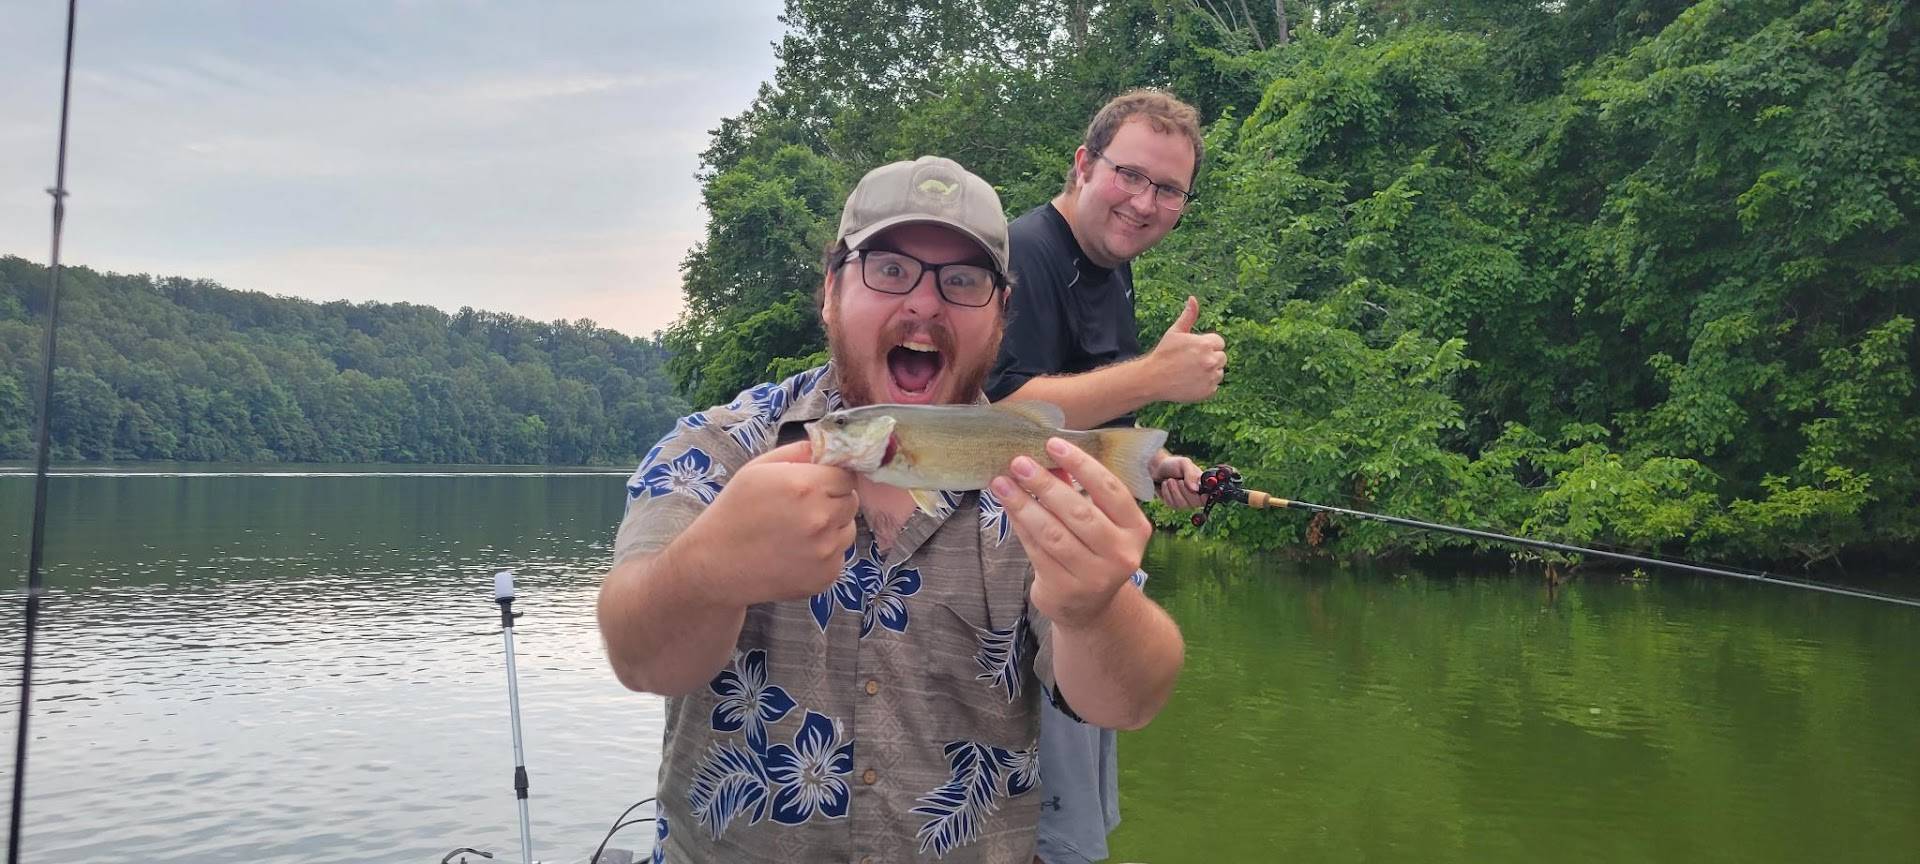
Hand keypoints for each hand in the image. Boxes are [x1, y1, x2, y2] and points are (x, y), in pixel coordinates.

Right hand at [685, 441, 857, 605]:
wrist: (716, 565)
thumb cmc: (734, 511)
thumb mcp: (757, 469)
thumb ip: (797, 453)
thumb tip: (826, 447)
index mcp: (806, 486)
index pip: (847, 475)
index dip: (832, 478)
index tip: (817, 485)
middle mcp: (821, 518)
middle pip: (851, 501)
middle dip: (833, 501)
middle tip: (803, 509)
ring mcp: (826, 550)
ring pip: (848, 530)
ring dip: (832, 528)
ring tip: (798, 533)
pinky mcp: (826, 576)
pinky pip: (838, 556)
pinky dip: (824, 554)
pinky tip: (796, 554)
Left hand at [992, 438, 1151, 629]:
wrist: (1091, 607)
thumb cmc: (1094, 551)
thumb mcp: (1099, 520)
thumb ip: (1078, 490)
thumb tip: (1045, 454)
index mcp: (1135, 528)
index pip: (1110, 489)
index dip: (1081, 464)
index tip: (1053, 443)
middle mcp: (1120, 554)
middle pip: (1078, 511)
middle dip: (1045, 483)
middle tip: (1019, 462)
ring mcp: (1093, 576)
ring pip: (1053, 533)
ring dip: (1023, 504)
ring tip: (1002, 483)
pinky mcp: (1065, 589)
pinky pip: (1037, 550)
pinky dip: (1020, 526)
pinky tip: (1008, 507)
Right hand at [1147, 296, 1226, 403]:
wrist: (1153, 379)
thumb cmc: (1163, 353)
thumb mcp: (1175, 332)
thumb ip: (1189, 316)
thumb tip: (1193, 298)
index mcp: (1206, 344)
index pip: (1219, 343)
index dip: (1207, 345)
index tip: (1194, 350)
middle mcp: (1211, 361)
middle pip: (1222, 358)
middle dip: (1210, 358)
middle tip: (1191, 362)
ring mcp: (1210, 378)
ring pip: (1219, 372)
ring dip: (1209, 372)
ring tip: (1191, 372)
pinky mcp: (1208, 392)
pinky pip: (1214, 386)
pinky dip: (1205, 385)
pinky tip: (1191, 382)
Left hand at [1149, 452, 1205, 509]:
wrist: (1157, 468)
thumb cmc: (1173, 464)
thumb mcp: (1184, 464)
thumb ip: (1191, 474)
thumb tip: (1195, 489)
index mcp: (1202, 485)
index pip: (1209, 497)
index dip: (1206, 497)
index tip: (1197, 491)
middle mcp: (1196, 496)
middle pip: (1195, 502)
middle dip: (1184, 490)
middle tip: (1179, 480)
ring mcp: (1185, 502)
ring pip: (1182, 504)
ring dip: (1173, 489)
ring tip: (1171, 480)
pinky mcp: (1174, 505)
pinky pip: (1171, 503)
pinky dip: (1166, 493)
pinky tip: (1166, 485)